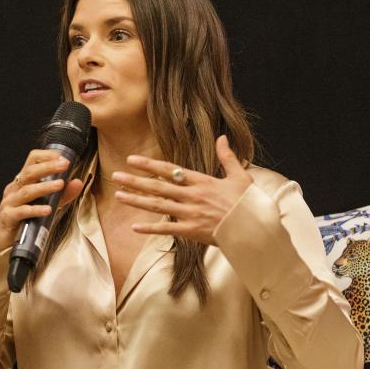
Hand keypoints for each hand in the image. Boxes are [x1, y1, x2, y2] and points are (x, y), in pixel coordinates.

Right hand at [0, 149, 85, 260]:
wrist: (5, 239)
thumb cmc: (26, 218)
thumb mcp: (46, 203)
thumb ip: (62, 194)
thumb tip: (77, 182)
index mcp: (23, 181)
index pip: (32, 160)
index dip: (46, 156)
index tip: (62, 157)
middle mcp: (15, 188)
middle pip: (29, 172)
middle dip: (47, 167)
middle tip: (64, 165)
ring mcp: (10, 202)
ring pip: (27, 191)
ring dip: (44, 187)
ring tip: (60, 185)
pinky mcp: (8, 217)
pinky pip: (22, 212)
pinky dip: (35, 210)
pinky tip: (48, 210)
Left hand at [112, 135, 252, 244]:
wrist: (253, 228)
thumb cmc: (247, 203)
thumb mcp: (239, 176)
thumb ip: (227, 156)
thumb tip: (222, 137)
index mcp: (202, 181)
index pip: (170, 170)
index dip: (149, 165)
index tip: (132, 159)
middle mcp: (192, 196)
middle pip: (158, 187)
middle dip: (136, 181)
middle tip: (116, 176)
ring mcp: (190, 214)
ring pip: (158, 206)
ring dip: (137, 201)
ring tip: (119, 195)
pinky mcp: (191, 231)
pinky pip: (167, 229)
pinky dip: (150, 229)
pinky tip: (134, 227)